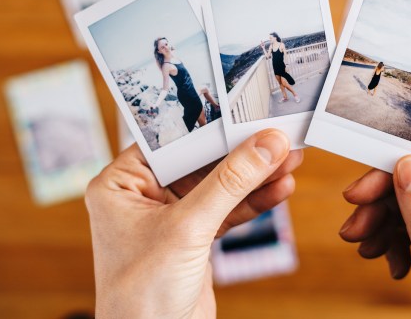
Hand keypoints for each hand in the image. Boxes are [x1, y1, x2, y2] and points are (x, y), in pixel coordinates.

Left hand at [85, 129, 301, 318]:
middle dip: (242, 154)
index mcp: (121, 184)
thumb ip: (229, 184)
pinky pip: (227, 210)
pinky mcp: (193, 237)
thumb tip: (264, 145)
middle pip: (201, 162)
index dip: (213, 128)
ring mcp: (170, 217)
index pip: (172, 142)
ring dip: (254, 176)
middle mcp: (144, 196)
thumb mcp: (187, 229)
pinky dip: (253, 202)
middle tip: (278, 138)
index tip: (249, 115)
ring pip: (219, 186)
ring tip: (289, 160)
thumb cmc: (140, 295)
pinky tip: (278, 189)